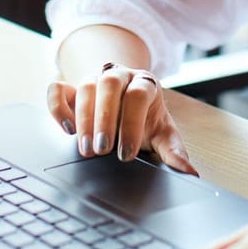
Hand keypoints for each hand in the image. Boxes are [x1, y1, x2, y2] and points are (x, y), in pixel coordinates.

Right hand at [46, 61, 197, 174]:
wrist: (126, 99)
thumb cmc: (146, 118)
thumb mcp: (163, 133)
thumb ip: (174, 152)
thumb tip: (190, 173)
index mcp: (145, 83)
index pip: (138, 95)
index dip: (132, 123)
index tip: (127, 154)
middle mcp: (119, 75)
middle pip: (109, 83)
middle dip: (105, 118)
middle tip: (102, 150)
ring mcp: (93, 78)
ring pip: (85, 86)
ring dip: (83, 118)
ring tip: (86, 148)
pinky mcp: (71, 87)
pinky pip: (57, 89)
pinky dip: (57, 106)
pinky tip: (66, 129)